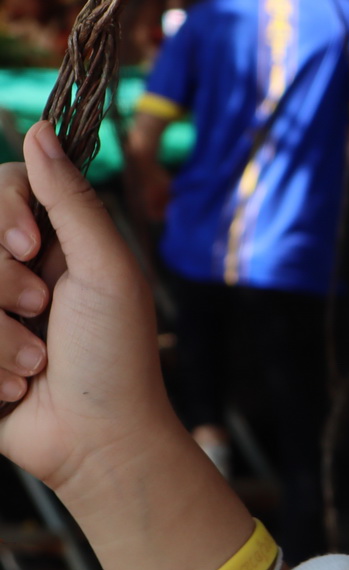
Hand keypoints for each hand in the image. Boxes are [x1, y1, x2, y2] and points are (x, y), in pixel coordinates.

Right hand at [0, 122, 180, 494]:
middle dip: (2, 282)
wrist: (97, 441)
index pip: (2, 186)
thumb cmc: (116, 355)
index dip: (5, 215)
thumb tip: (40, 128)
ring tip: (33, 365)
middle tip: (41, 312)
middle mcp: (9, 267)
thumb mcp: (106, 269)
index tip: (32, 249)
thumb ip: (71, 200)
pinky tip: (10, 389)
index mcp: (53, 239)